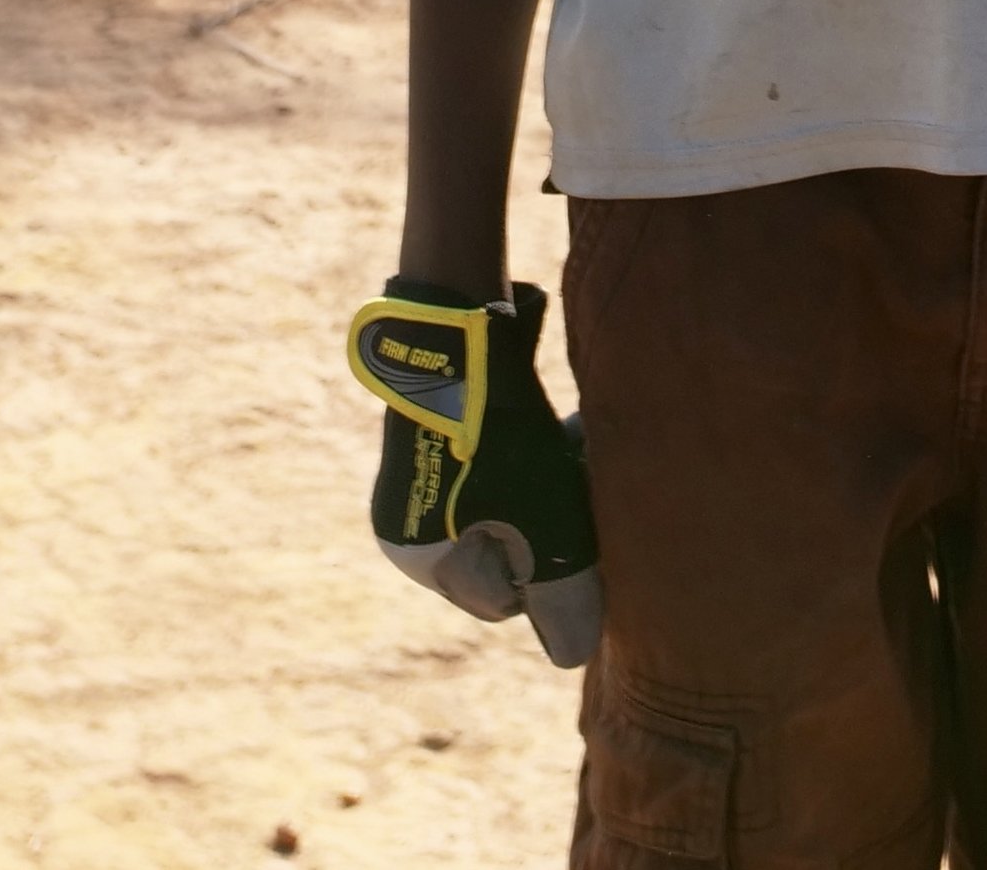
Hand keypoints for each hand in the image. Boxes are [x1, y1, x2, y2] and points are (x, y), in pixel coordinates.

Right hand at [346, 277, 602, 664]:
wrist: (457, 329)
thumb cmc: (500, 443)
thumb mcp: (543, 531)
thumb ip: (561, 600)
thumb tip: (571, 656)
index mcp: (420, 559)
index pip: (505, 601)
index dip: (551, 571)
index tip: (570, 531)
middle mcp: (410, 519)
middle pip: (511, 545)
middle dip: (552, 520)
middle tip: (576, 486)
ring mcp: (423, 469)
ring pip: (512, 498)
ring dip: (549, 480)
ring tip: (576, 448)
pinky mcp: (445, 422)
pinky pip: (502, 456)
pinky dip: (534, 446)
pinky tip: (563, 421)